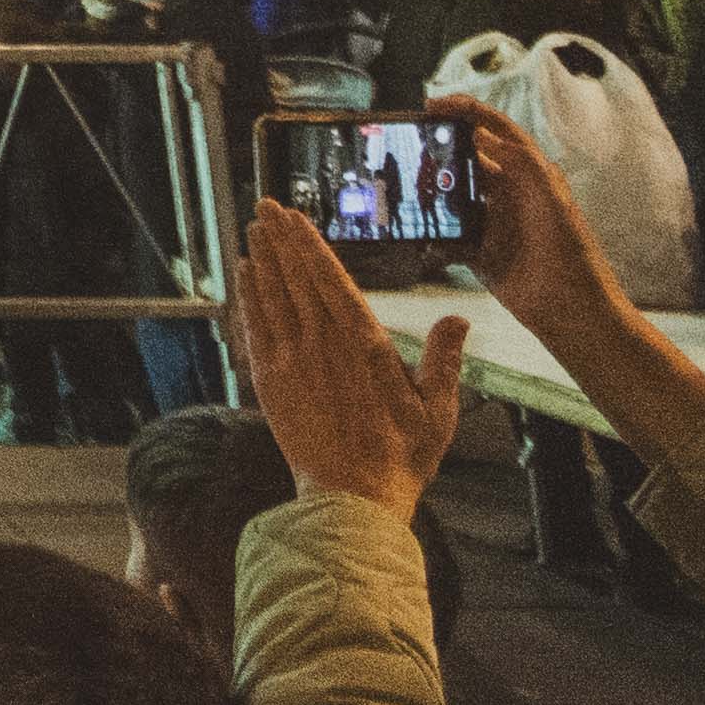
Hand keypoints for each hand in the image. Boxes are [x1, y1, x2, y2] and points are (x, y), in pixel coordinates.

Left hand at [231, 203, 467, 510]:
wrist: (353, 499)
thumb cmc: (401, 456)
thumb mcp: (436, 409)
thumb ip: (444, 359)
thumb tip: (458, 317)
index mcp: (364, 344)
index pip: (331, 279)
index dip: (310, 244)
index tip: (294, 216)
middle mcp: (323, 344)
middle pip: (296, 278)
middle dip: (280, 238)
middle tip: (265, 204)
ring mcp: (292, 362)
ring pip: (273, 297)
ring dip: (262, 259)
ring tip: (254, 228)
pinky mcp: (271, 382)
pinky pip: (256, 327)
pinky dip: (249, 298)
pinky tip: (245, 276)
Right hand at [418, 96, 621, 324]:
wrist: (571, 309)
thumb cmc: (571, 252)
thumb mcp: (551, 199)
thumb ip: (521, 162)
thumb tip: (480, 132)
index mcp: (529, 173)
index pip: (494, 129)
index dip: (465, 111)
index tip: (432, 104)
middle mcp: (508, 192)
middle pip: (467, 158)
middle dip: (439, 147)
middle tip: (408, 142)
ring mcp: (492, 221)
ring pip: (453, 194)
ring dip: (431, 188)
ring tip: (404, 183)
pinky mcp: (479, 251)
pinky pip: (448, 234)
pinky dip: (433, 232)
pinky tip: (419, 230)